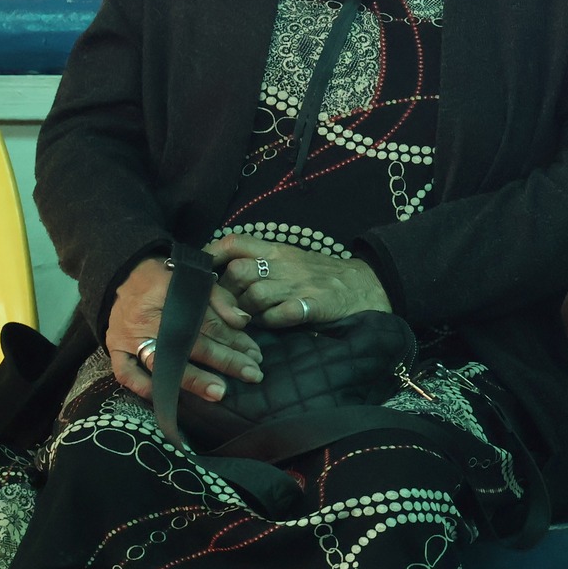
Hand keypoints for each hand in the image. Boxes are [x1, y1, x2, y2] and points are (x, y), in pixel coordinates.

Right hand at [105, 256, 265, 401]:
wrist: (124, 276)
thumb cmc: (167, 280)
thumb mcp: (195, 278)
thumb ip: (220, 299)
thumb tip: (243, 322)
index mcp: (168, 297)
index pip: (205, 323)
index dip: (233, 340)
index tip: (255, 354)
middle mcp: (146, 320)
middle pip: (187, 345)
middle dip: (223, 361)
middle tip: (250, 374)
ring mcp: (127, 337)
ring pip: (161, 363)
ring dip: (191, 379)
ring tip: (218, 392)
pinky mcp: (114, 349)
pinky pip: (126, 374)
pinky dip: (145, 388)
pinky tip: (170, 399)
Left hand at [206, 234, 392, 328]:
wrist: (367, 285)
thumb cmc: (323, 275)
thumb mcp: (291, 260)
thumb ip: (262, 263)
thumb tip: (222, 274)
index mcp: (278, 250)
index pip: (235, 242)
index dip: (212, 255)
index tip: (200, 271)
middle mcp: (285, 264)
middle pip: (238, 272)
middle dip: (227, 294)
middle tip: (228, 309)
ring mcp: (299, 284)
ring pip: (255, 296)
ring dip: (246, 312)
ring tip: (250, 320)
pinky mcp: (313, 304)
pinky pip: (280, 315)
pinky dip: (271, 323)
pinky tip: (273, 325)